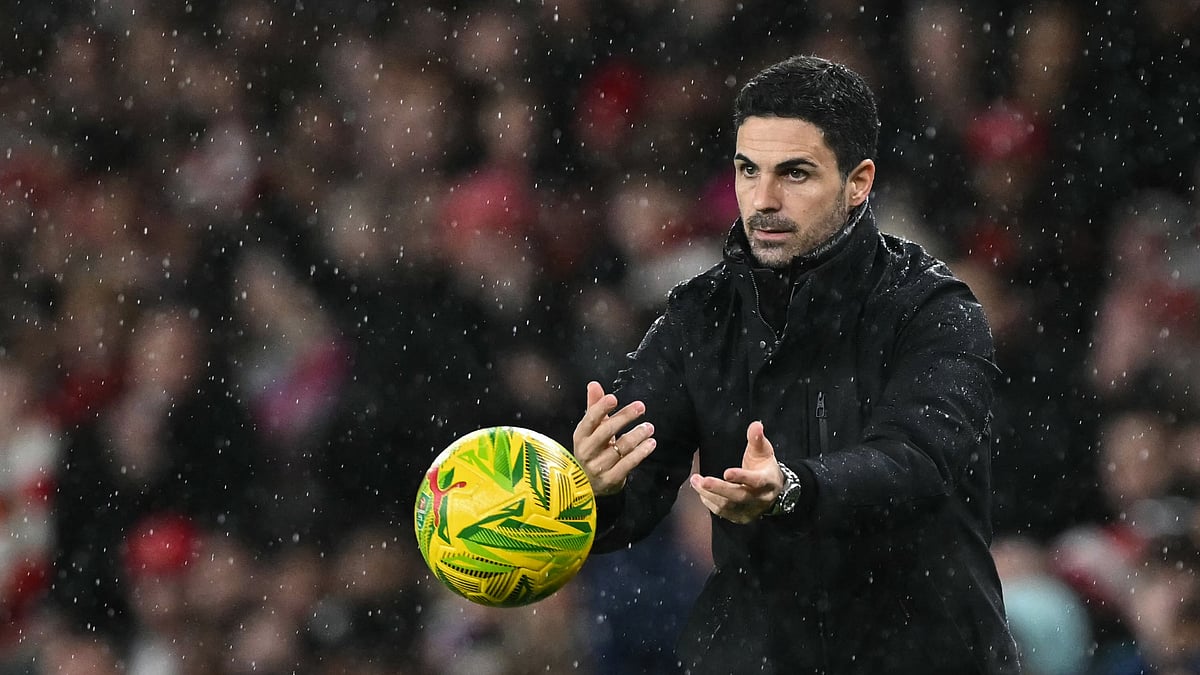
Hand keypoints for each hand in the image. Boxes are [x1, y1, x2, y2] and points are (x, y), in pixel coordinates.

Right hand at [572, 381, 655, 495]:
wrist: (587, 485)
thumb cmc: (591, 451)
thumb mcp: (590, 430)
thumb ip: (594, 407)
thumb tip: (594, 384)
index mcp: (580, 436)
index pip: (590, 419)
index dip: (600, 408)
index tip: (613, 398)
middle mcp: (586, 451)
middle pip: (606, 431)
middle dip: (624, 417)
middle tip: (641, 407)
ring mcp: (598, 467)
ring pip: (621, 447)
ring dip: (637, 435)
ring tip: (649, 427)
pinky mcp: (610, 479)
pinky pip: (628, 464)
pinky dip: (641, 452)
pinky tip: (650, 443)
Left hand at [689, 421, 783, 522]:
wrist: (772, 490)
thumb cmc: (764, 466)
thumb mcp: (764, 451)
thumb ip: (757, 439)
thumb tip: (756, 425)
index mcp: (768, 481)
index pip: (756, 481)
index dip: (742, 477)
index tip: (726, 473)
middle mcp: (760, 499)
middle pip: (738, 496)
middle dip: (718, 489)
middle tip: (701, 480)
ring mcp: (750, 510)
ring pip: (727, 506)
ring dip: (709, 494)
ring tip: (695, 480)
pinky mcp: (740, 517)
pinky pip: (722, 512)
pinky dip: (709, 501)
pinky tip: (701, 491)